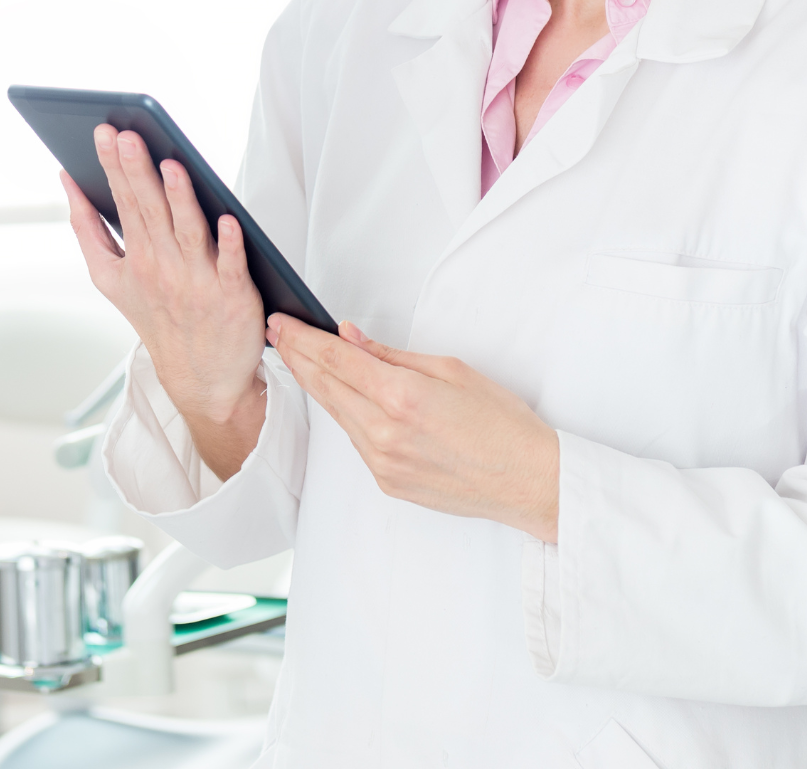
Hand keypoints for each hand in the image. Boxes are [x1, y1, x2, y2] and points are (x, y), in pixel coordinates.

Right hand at [62, 125, 267, 478]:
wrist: (201, 377)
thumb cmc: (156, 315)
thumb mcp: (109, 276)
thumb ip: (86, 229)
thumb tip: (67, 180)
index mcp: (137, 256)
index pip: (123, 201)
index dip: (113, 166)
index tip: (104, 132)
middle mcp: (165, 266)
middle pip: (151, 209)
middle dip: (137, 171)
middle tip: (126, 135)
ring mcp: (199, 280)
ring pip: (188, 230)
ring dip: (180, 198)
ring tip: (171, 165)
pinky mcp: (233, 294)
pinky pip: (232, 264)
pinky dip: (230, 243)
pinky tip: (229, 219)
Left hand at [268, 314, 560, 541]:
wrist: (529, 481)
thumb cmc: (503, 424)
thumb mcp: (452, 370)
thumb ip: (393, 355)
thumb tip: (351, 338)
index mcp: (401, 397)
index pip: (336, 360)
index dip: (303, 339)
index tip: (283, 324)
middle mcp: (384, 433)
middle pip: (326, 387)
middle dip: (297, 358)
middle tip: (278, 335)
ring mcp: (382, 462)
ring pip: (337, 415)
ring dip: (318, 386)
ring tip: (300, 360)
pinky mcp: (387, 482)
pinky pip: (357, 441)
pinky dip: (348, 416)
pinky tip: (344, 399)